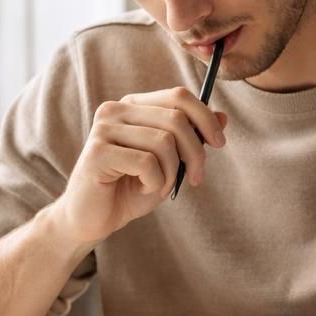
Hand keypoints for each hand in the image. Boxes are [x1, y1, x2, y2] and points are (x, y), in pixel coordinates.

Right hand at [49, 88, 227, 252]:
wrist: (92, 219)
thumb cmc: (129, 189)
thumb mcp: (169, 163)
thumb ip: (191, 139)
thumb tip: (223, 117)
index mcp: (133, 106)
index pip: (178, 96)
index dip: (205, 118)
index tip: (220, 143)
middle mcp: (115, 110)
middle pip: (176, 118)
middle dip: (195, 152)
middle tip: (195, 179)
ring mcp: (103, 129)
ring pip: (164, 142)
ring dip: (172, 172)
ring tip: (159, 186)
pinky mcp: (97, 152)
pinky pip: (146, 162)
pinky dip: (155, 182)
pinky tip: (143, 188)